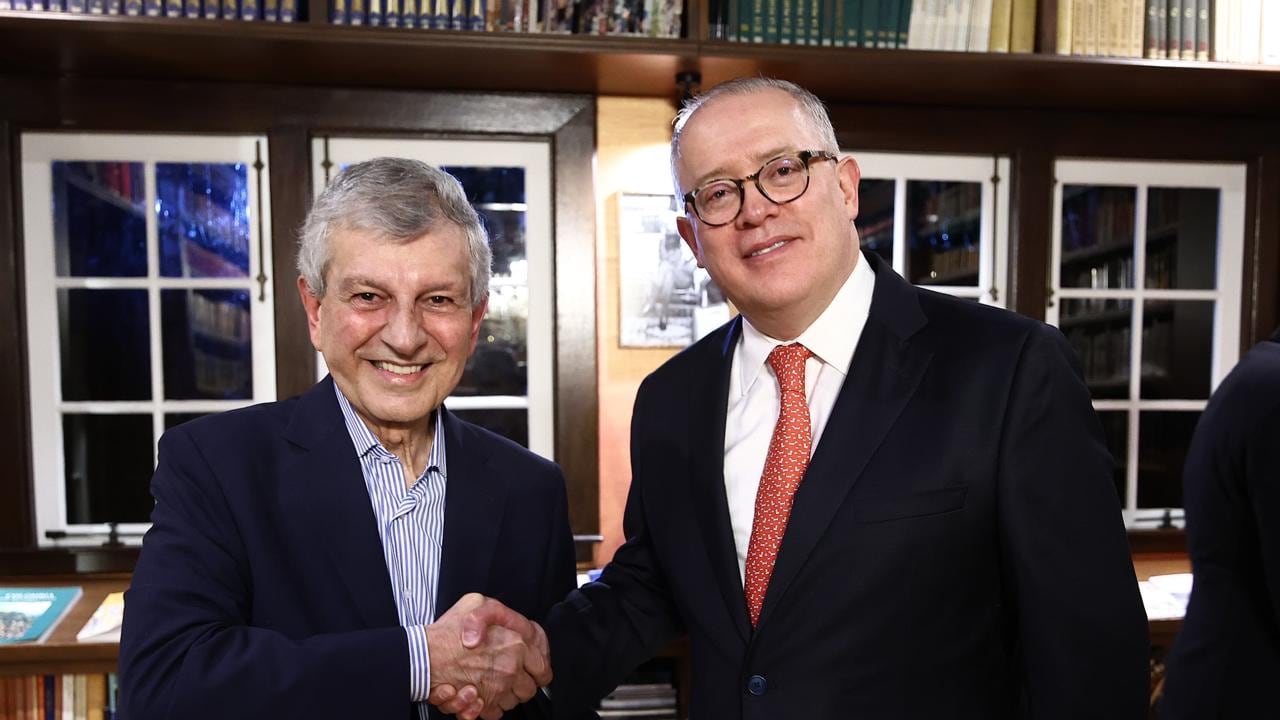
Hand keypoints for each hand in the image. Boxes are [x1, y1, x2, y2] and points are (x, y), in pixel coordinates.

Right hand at [426, 593, 550, 719]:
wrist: (422, 655)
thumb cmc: (447, 632)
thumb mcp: (475, 602)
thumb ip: (498, 611)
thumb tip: (511, 622)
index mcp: (516, 644)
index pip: (543, 667)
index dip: (537, 670)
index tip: (530, 670)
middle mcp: (510, 669)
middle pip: (530, 689)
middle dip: (521, 685)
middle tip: (508, 677)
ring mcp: (498, 688)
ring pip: (513, 702)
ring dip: (504, 696)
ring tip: (489, 684)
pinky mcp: (482, 704)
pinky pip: (495, 713)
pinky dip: (488, 708)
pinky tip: (479, 697)